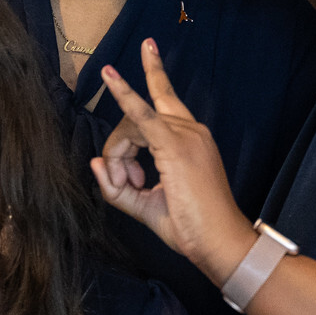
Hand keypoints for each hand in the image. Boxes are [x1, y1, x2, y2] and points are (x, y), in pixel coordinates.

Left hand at [90, 39, 258, 283]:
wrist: (219, 242)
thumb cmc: (191, 226)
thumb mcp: (146, 205)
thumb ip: (118, 187)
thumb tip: (96, 164)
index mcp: (189, 139)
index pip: (150, 115)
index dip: (131, 123)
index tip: (136, 72)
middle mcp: (190, 130)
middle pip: (135, 120)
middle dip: (119, 149)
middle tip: (125, 182)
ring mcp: (185, 135)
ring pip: (130, 127)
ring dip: (120, 158)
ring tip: (133, 186)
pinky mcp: (175, 145)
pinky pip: (141, 115)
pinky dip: (124, 94)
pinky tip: (110, 76)